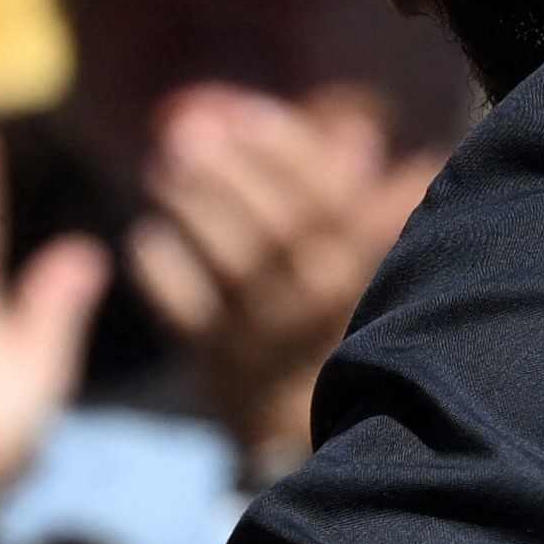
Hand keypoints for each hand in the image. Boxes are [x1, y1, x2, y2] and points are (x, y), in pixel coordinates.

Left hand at [129, 85, 422, 474]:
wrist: (300, 429)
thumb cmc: (329, 327)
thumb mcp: (363, 267)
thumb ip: (372, 209)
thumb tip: (398, 150)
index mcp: (355, 265)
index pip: (328, 196)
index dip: (284, 148)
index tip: (242, 113)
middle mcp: (315, 298)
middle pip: (275, 225)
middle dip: (228, 170)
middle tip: (184, 135)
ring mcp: (264, 332)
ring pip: (230, 261)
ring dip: (190, 207)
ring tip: (161, 171)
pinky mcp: (216, 362)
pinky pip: (185, 310)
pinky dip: (161, 269)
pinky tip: (145, 235)